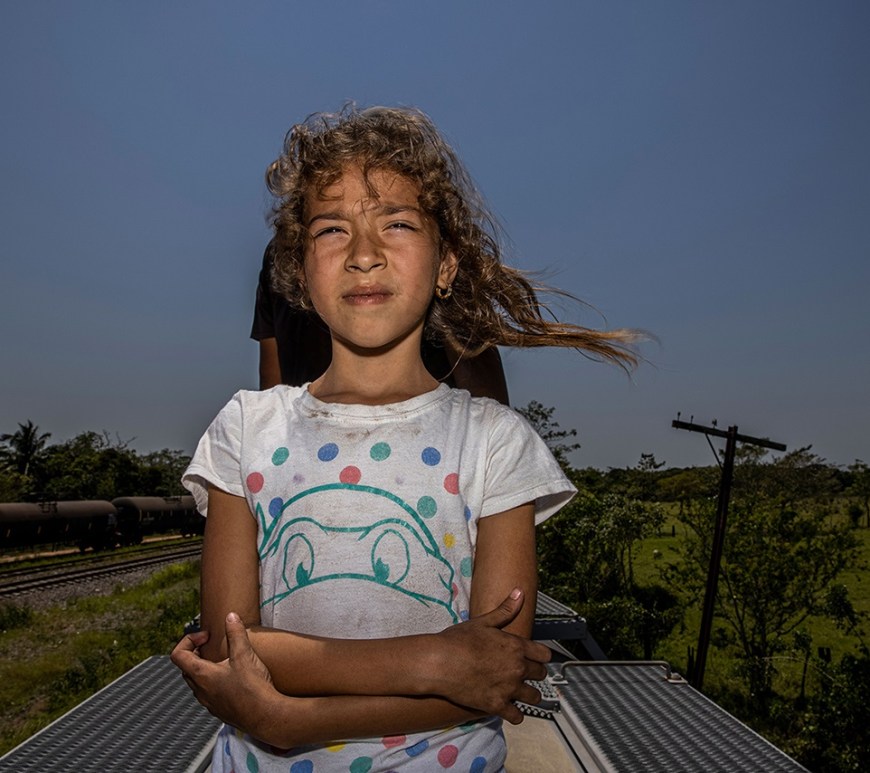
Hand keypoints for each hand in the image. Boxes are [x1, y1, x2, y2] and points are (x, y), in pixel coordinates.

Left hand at [171, 612, 278, 738]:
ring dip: (206, 668)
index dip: (188, 640)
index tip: (207, 637)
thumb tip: (231, 617)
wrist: (266, 717)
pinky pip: (210, 693)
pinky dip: (215, 681)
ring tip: (225, 660)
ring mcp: (210, 703)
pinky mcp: (221, 711)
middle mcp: (201, 691)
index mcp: (201, 675)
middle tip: (213, 645)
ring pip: (198, 682)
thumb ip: (235, 633)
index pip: (178, 655)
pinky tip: (235, 678)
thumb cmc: (253, 688)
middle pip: (186, 668)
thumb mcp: (244, 655)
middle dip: (197, 652)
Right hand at [429, 588, 550, 723]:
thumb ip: (505, 610)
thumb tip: (520, 593)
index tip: (536, 658)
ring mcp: (508, 688)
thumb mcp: (483, 622)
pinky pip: (517, 716)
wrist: (439, 662)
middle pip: (541, 675)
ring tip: (522, 694)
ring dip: (530, 695)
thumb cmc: (458, 640)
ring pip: (534, 697)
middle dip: (535, 674)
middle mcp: (517, 668)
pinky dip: (515, 714)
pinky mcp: (496, 705)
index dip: (541, 656)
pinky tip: (510, 710)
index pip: (544, 654)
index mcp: (516, 646)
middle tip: (526, 674)